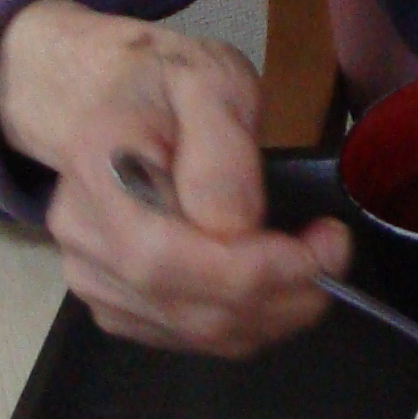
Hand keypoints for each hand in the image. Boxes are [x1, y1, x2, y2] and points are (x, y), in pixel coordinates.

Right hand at [0, 0, 346, 357]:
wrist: (103, 102)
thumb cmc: (162, 83)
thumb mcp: (209, 80)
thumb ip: (222, 148)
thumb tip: (237, 226)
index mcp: (97, 172)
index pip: (166, 258)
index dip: (255, 271)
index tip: (324, 245)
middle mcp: (83, 239)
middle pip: (186, 307)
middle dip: (281, 296)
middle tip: (334, 254)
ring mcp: (93, 279)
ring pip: (196, 333)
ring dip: (273, 314)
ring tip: (313, 264)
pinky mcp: (115, 305)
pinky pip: (191, 338)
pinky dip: (248, 323)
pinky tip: (275, 284)